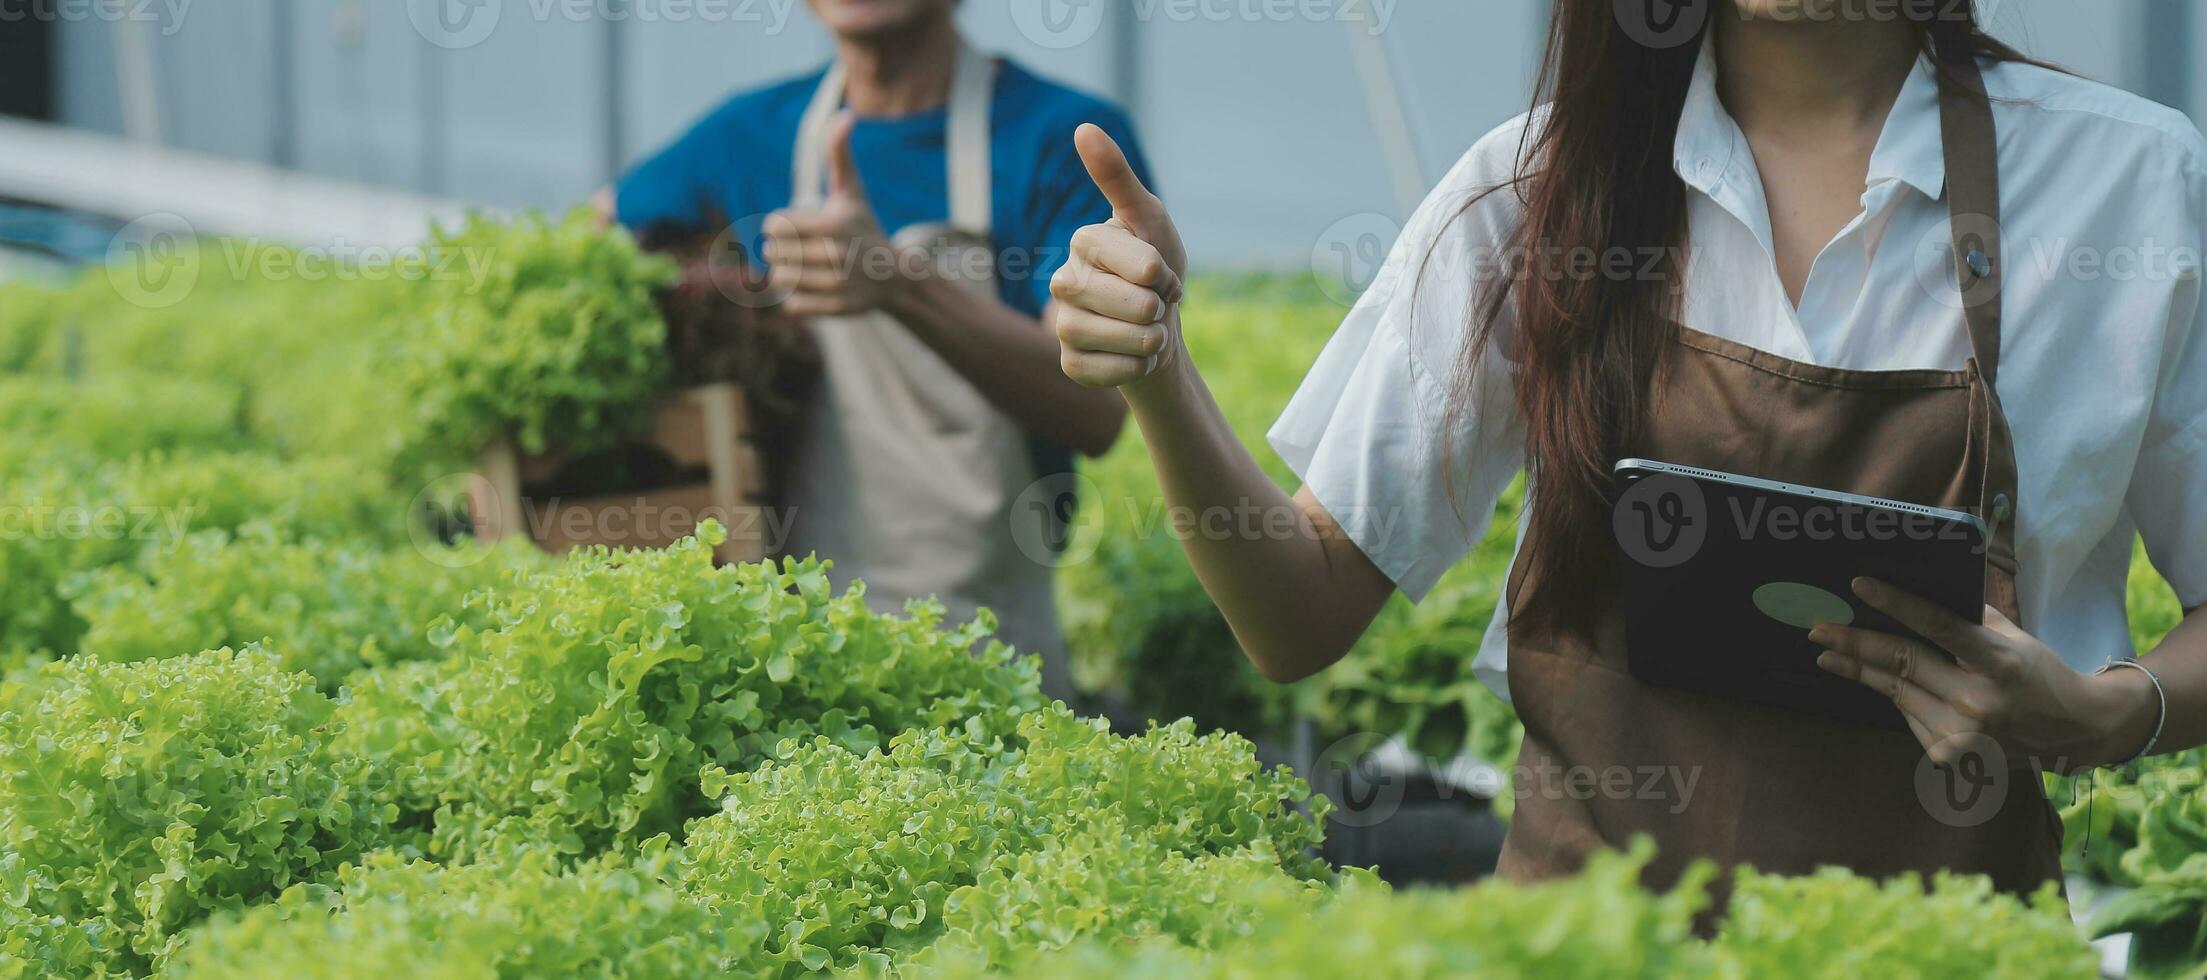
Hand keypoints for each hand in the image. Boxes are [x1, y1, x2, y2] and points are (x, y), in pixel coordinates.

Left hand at [764, 113, 904, 316]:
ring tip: (800, 269)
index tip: (794, 227)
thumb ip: (840, 153)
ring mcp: (839, 285)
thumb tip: (846, 114)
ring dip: (784, 275)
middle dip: (780, 251)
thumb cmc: (863, 226)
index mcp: (834, 224)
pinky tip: (810, 288)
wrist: (894, 276)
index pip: (775, 225)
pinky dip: (794, 299)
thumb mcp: (852, 190)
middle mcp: (837, 255)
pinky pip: (791, 306)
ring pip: (780, 281)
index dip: (778, 225)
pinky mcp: (837, 309)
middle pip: (774, 254)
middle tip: (797, 250)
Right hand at [1051, 124, 1187, 389]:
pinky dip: (1134, 367)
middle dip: (1155, 307)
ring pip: (1110, 337)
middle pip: (1123, 301)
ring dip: (1146, 339)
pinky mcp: (1069, 362)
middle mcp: (1063, 279)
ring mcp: (1061, 323)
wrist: (1159, 328)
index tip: (1161, 272)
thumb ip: (1116, 177)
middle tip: (1157, 304)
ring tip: (1151, 331)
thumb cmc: (1154, 270)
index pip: (1131, 260)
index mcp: (1083, 241)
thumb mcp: (1148, 219)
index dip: (1159, 272)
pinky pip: (1105, 372)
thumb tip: (1083, 128)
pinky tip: (1136, 356)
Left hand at [1809, 577, 2157, 773]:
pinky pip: (1909, 715)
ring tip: (1827, 654)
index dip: (1896, 604)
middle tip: (1817, 629)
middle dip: (1853, 644)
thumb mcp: (2013, 638)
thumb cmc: (2037, 672)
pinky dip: (1893, 696)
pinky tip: (1874, 681)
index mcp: (1998, 661)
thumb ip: (1970, 616)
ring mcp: (1963, 733)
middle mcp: (1979, 700)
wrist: (2073, 730)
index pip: (1938, 627)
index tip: (1859, 585)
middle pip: (1902, 662)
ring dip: (1859, 671)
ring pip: (1897, 691)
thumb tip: (1922, 585)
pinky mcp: (1951, 755)